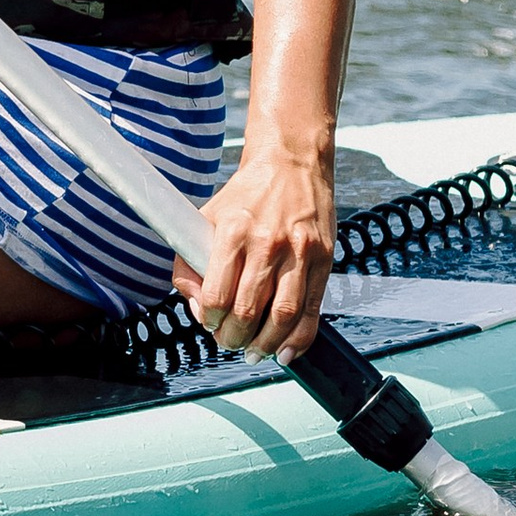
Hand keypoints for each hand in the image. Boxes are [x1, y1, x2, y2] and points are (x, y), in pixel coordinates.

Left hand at [174, 147, 333, 359]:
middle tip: (229, 341)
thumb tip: (197, 307)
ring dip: (265, 344)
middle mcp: (268, 243)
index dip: (209, 319)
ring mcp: (299, 253)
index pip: (217, 294)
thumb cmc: (246, 195)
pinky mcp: (324, 260)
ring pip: (282, 316)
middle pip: (248, 310)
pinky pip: (312, 310)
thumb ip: (191, 262)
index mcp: (233, 231)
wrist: (292, 163)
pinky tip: (286, 350)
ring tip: (254, 352)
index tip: (209, 322)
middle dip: (234, 337)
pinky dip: (300, 338)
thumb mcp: (207, 218)